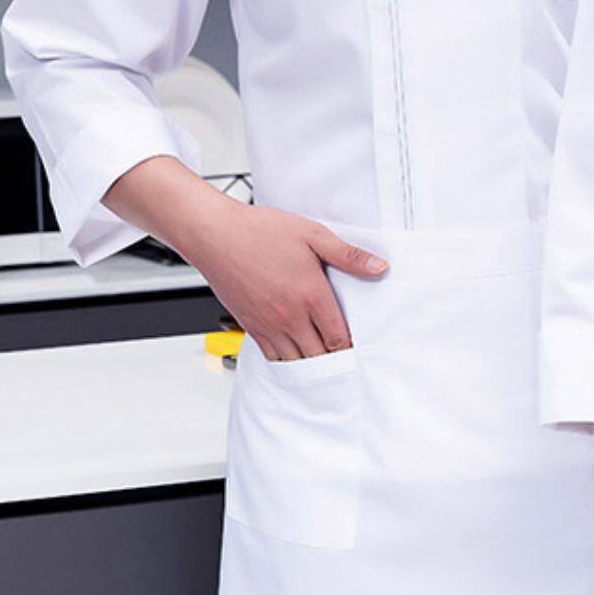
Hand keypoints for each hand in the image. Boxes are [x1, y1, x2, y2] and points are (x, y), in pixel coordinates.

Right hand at [102, 156, 388, 359]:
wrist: (213, 233)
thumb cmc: (259, 231)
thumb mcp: (313, 234)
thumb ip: (348, 256)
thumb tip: (380, 268)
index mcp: (311, 296)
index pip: (339, 338)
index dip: (351, 347)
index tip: (357, 347)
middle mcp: (290, 317)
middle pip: (321, 356)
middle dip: (334, 360)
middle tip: (344, 360)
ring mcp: (269, 325)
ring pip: (298, 362)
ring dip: (312, 364)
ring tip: (323, 361)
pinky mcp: (251, 327)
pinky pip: (274, 358)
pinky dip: (288, 362)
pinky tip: (297, 357)